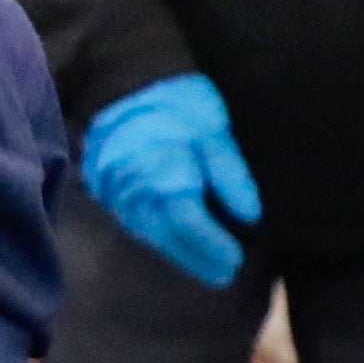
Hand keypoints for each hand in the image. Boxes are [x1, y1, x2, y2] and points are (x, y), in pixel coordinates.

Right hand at [78, 77, 264, 289]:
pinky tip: (179, 246)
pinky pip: (138, 224)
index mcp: (163, 172)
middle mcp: (136, 188)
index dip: (211, 245)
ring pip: (150, 233)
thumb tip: (251, 216)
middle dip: (197, 258)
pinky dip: (161, 239)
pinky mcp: (111, 192)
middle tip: (225, 277)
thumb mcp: (214, 131)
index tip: (235, 262)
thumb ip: (231, 174)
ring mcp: (119, 193)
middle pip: (167, 235)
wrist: (130, 85)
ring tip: (208, 269)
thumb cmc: (179, 105)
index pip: (187, 221)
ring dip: (179, 253)